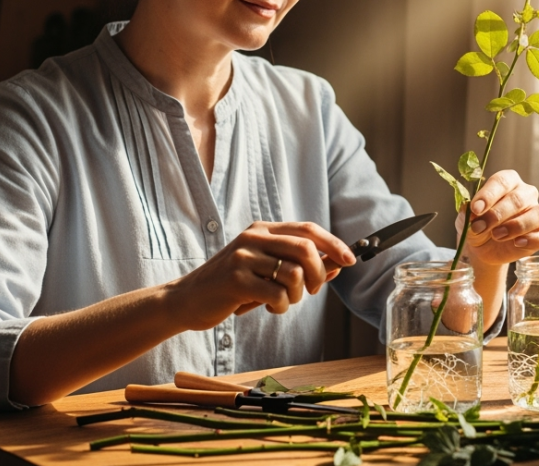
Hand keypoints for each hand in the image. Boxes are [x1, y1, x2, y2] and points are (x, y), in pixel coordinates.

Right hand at [168, 221, 355, 329]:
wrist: (188, 300)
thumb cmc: (232, 287)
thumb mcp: (265, 270)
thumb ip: (298, 266)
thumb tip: (337, 266)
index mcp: (263, 230)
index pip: (307, 229)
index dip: (333, 244)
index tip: (350, 260)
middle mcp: (253, 237)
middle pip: (305, 248)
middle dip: (318, 273)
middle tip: (312, 291)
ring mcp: (243, 256)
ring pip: (293, 273)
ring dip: (296, 295)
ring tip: (282, 301)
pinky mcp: (235, 280)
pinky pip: (276, 294)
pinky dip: (281, 306)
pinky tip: (269, 308)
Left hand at [460, 170, 538, 266]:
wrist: (483, 249)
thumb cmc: (477, 225)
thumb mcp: (466, 219)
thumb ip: (467, 213)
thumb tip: (469, 209)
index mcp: (507, 182)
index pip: (502, 181)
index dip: (489, 194)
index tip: (475, 209)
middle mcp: (525, 194)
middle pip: (519, 199)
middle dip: (497, 215)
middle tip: (479, 227)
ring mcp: (537, 213)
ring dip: (517, 226)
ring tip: (497, 235)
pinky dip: (535, 239)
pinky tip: (518, 243)